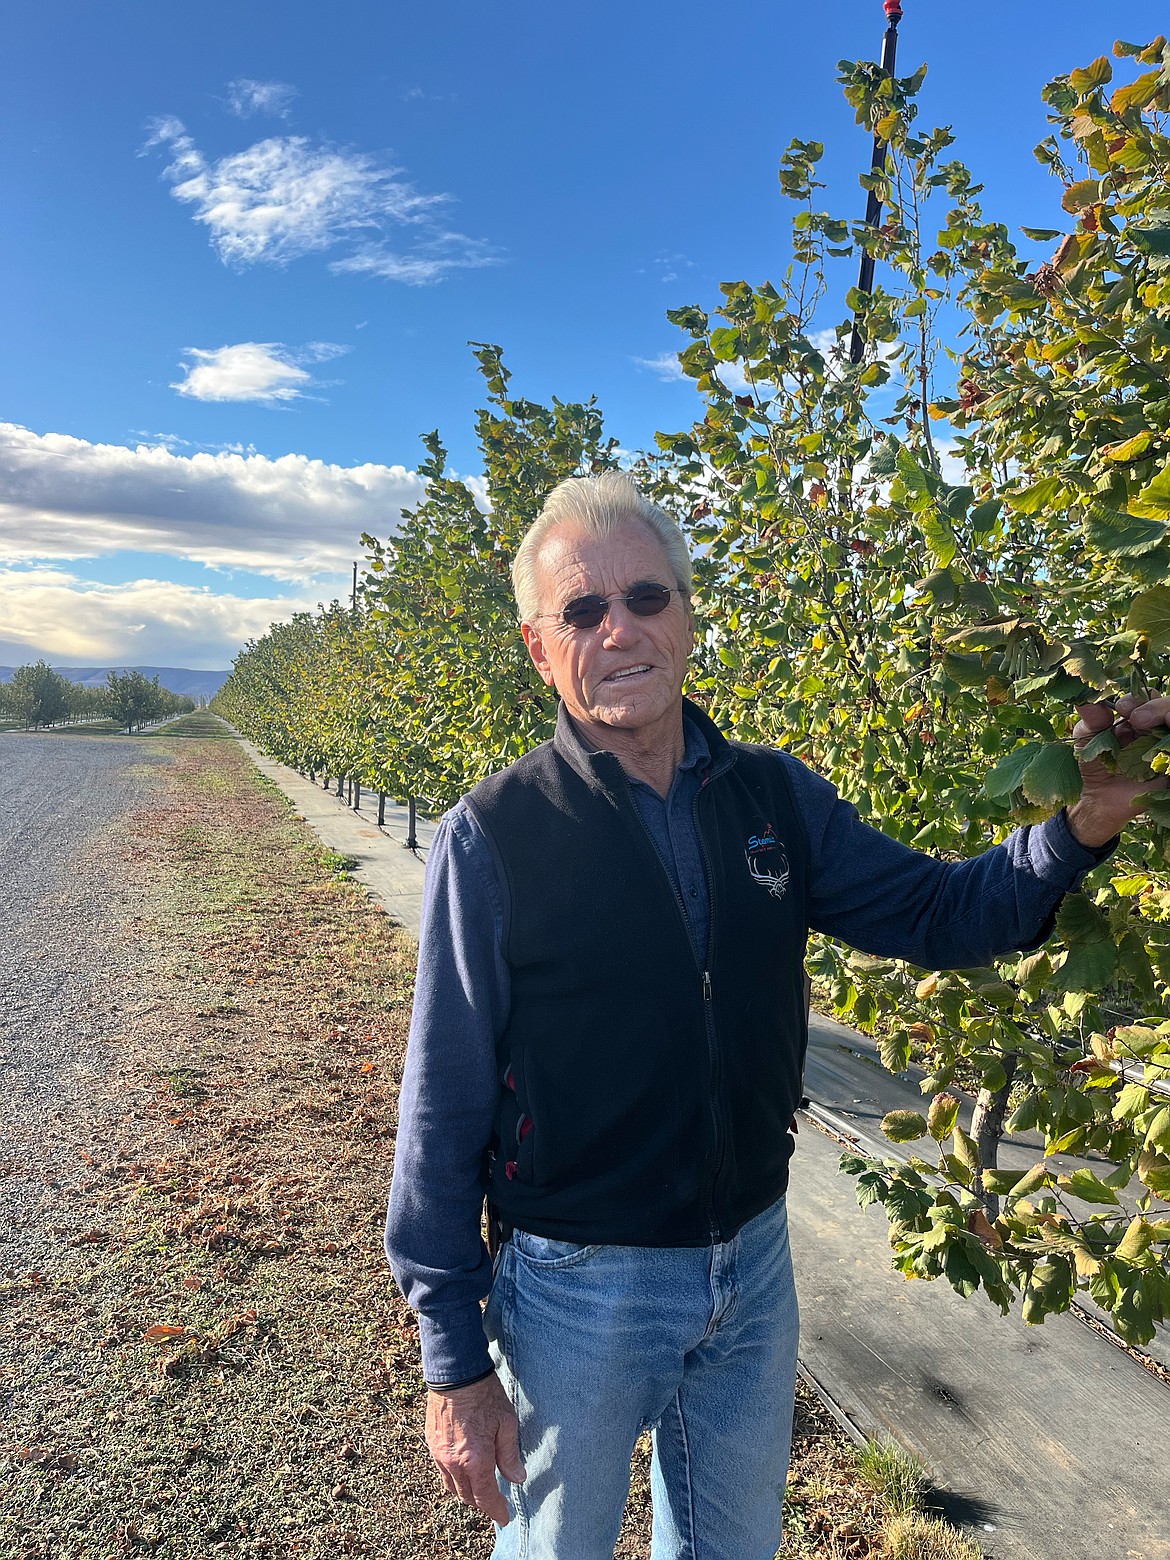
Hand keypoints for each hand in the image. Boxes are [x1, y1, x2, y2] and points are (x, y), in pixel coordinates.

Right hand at [425, 1372, 524, 1525]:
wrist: (455, 1373)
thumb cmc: (484, 1395)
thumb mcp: (506, 1422)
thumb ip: (510, 1454)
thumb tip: (517, 1478)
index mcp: (476, 1460)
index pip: (486, 1497)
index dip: (496, 1510)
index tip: (504, 1518)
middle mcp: (455, 1463)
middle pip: (468, 1496)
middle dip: (482, 1502)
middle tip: (495, 1499)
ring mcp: (440, 1455)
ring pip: (452, 1487)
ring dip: (466, 1491)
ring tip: (479, 1486)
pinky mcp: (431, 1444)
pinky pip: (442, 1471)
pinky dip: (454, 1477)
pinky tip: (463, 1468)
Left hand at [1067, 694, 1169, 848]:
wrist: (1099, 800)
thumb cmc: (1092, 766)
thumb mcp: (1086, 740)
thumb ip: (1090, 720)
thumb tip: (1085, 701)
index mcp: (1137, 718)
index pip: (1147, 698)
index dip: (1138, 698)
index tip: (1122, 708)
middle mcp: (1155, 730)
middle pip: (1168, 707)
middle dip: (1157, 706)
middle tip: (1137, 719)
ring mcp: (1164, 748)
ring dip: (1169, 716)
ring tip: (1161, 723)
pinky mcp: (1169, 768)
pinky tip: (1165, 749)